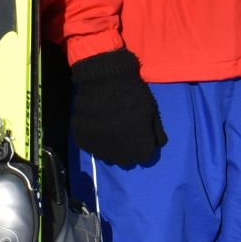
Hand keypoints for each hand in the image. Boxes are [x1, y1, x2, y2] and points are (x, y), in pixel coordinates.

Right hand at [70, 49, 165, 168]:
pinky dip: (95, 141)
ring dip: (111, 148)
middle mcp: (119, 155)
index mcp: (139, 148)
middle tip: (125, 134)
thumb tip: (158, 145)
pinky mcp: (82, 142)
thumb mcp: (152, 111)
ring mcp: (99, 149)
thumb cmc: (134, 94)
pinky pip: (91, 148)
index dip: (143, 146)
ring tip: (110, 131)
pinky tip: (97, 126)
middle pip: (126, 161)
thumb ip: (157, 133)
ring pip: (107, 157)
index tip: (140, 136)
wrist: (105, 80)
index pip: (144, 158)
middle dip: (128, 151)